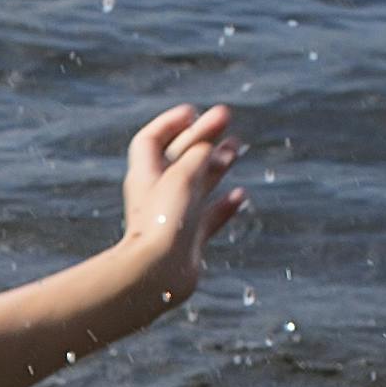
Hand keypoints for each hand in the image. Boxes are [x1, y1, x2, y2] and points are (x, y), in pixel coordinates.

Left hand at [114, 102, 246, 305]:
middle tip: (226, 117)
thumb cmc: (163, 222)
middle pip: (180, 157)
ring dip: (216, 163)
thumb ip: (198, 154)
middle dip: (202, 136)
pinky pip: (209, 216)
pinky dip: (224, 205)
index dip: (171, 122)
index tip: (193, 111)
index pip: (152, 139)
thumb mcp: (183, 175)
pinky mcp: (189, 240)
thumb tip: (209, 147)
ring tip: (236, 146)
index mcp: (146, 174)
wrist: (157, 274)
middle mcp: (158, 193)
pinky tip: (239, 195)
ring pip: (198, 183)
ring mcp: (174, 216)